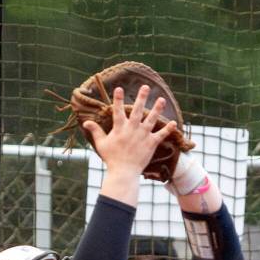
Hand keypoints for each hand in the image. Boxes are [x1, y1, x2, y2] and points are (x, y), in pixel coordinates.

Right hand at [84, 85, 176, 204]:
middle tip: (145, 87)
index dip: (118, 99)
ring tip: (162, 99)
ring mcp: (142, 135)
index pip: (117, 111)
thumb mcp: (101, 144)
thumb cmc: (111, 158)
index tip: (119, 88)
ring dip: (157, 109)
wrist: (123, 172)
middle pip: (137, 110)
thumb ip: (95, 131)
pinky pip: (161, 135)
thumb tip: (86, 122)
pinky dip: (168, 129)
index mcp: (119, 128)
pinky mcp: (151, 143)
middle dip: (141, 97)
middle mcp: (132, 129)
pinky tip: (174, 123)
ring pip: (151, 119)